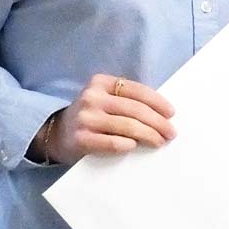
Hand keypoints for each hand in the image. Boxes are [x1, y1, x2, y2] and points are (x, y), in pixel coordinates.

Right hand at [40, 73, 175, 165]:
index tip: (171, 113)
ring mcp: (86, 118)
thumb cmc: (91, 116)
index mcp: (101, 82)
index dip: (157, 102)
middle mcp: (92, 97)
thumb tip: (162, 114)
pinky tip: (135, 147)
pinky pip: (111, 142)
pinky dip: (127, 145)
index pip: (137, 90)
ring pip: (127, 126)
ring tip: (160, 142)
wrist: (57, 135)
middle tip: (170, 133)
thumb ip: (126, 100)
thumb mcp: (104, 99)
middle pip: (135, 109)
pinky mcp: (81, 139)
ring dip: (149, 135)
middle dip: (158, 122)